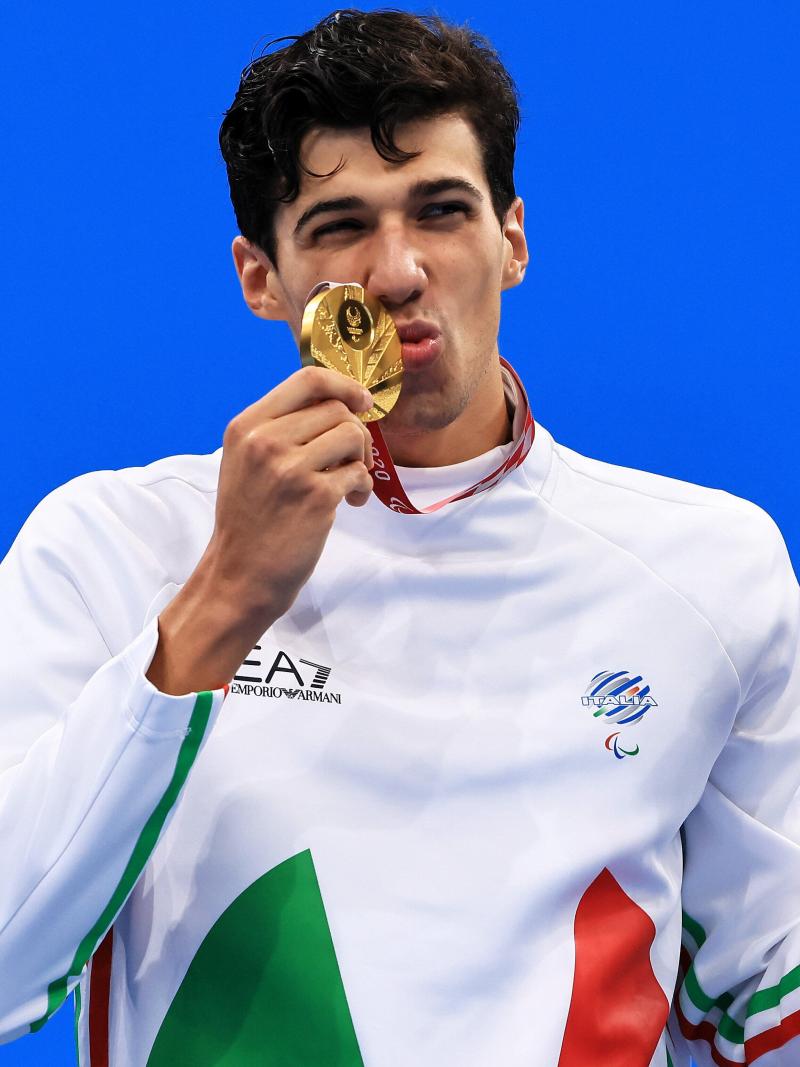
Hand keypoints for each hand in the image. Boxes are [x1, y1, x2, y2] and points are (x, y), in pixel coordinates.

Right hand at [146, 365, 373, 694]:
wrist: (241, 575)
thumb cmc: (251, 519)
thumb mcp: (247, 461)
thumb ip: (282, 428)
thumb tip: (339, 400)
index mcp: (246, 426)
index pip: (307, 379)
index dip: (344, 385)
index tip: (362, 401)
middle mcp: (265, 442)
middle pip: (336, 409)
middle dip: (355, 433)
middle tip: (352, 461)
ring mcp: (290, 469)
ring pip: (352, 435)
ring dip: (362, 459)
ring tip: (351, 483)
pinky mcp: (316, 497)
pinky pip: (360, 473)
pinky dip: (363, 487)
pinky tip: (351, 503)